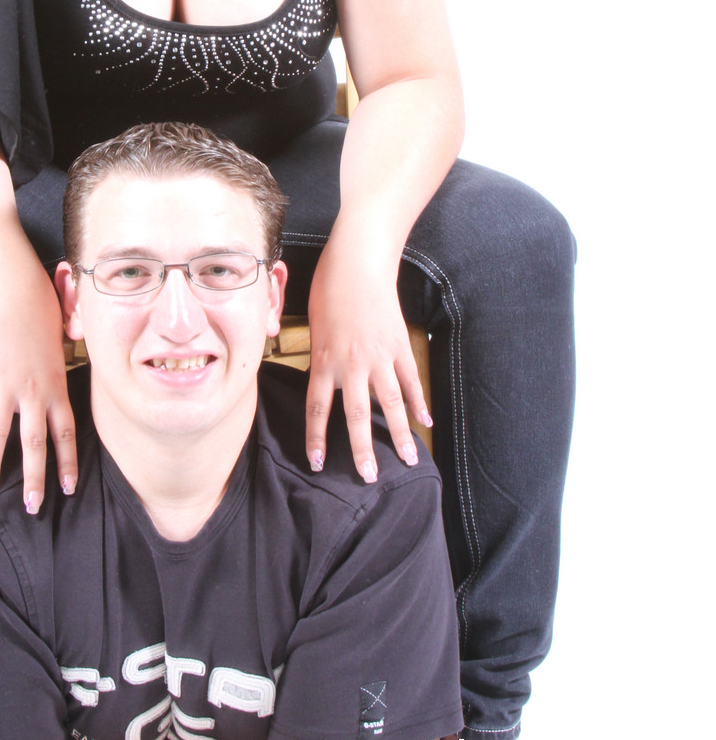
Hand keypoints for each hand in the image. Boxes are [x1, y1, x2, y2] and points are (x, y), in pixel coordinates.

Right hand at [0, 273, 76, 510]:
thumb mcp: (64, 347)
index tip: (69, 489)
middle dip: (33, 477)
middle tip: (33, 507)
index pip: (65, 433)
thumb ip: (62, 374)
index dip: (67, 463)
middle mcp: (32, 393)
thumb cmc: (44, 315)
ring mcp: (4, 387)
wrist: (16, 294)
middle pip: (34, 443)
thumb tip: (65, 388)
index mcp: (56, 387)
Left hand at [305, 234, 429, 481]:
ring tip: (409, 459)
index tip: (317, 464)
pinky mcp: (400, 346)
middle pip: (358, 416)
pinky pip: (411, 380)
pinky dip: (420, 403)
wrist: (359, 262)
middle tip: (369, 477)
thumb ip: (318, 353)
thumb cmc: (329, 287)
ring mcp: (380, 357)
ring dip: (401, 434)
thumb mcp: (313, 323)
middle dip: (363, 450)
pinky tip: (426, 422)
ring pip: (392, 404)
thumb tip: (319, 374)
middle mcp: (353, 365)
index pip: (318, 408)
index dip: (317, 438)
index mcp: (325, 360)